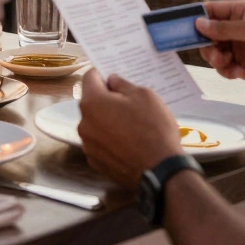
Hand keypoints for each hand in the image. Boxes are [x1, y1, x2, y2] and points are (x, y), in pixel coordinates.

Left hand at [78, 70, 181, 187]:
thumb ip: (123, 84)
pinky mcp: (96, 162)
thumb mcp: (144, 96)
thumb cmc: (153, 129)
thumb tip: (112, 81)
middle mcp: (84, 123)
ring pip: (95, 123)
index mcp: (92, 102)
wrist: (161, 171)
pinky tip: (128, 142)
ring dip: (108, 120)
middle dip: (106, 99)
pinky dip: (110, 139)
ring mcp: (88, 145)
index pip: (89, 77)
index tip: (113, 76)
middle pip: (91, 102)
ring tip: (131, 125)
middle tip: (129, 101)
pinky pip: (100, 143)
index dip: (102, 73)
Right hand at [196, 0, 244, 96]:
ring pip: (214, 51)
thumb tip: (200, 23)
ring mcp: (241, 48)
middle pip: (210, 33)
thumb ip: (224, 28)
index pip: (213, 10)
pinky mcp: (243, 67)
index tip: (182, 25)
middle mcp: (240, 29)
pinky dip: (225, 70)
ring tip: (226, 62)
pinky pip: (224, 67)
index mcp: (244, 12)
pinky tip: (235, 71)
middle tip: (209, 49)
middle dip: (206, 42)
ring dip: (215, 58)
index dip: (197, 16)